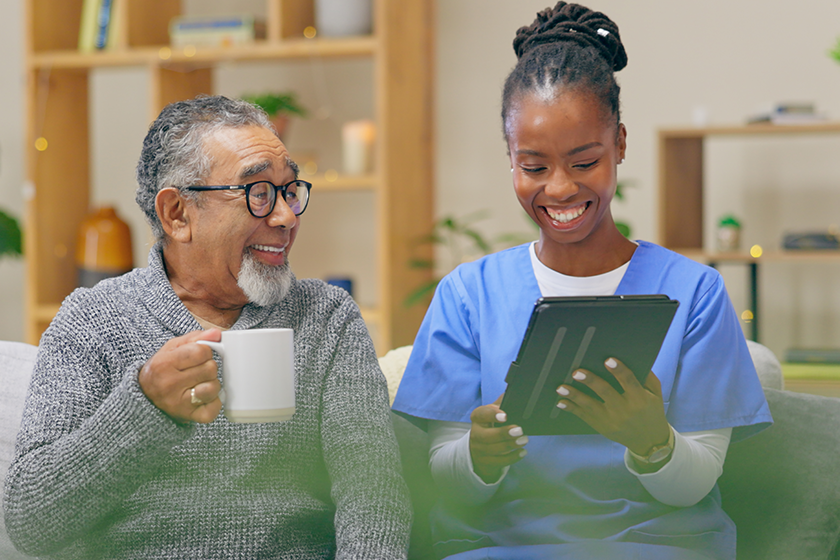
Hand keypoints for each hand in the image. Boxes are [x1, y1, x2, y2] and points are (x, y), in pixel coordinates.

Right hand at [138, 329, 222, 423]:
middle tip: (197, 371)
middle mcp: (169, 384)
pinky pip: (214, 407)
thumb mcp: (172, 348)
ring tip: (199, 383)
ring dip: (212, 384)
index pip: (201, 351)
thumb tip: (216, 334)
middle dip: (208, 367)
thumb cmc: (162, 370)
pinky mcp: (188, 416)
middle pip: (210, 368)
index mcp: (164, 364)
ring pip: (214, 387)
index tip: (198, 356)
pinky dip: (213, 401)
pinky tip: (202, 397)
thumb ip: (195, 338)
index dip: (204, 351)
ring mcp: (179, 403)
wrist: (145, 398)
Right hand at [469, 394, 528, 483]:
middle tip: (520, 430)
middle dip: (504, 433)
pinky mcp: (486, 461)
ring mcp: (479, 449)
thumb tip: (514, 390)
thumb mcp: (494, 412)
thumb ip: (502, 402)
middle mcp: (476, 434)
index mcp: (477, 418)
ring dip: (511, 445)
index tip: (505, 415)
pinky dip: (512, 457)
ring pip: (494, 449)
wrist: (480, 447)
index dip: (491, 414)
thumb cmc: (491, 424)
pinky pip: (499, 461)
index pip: (480, 414)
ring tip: (524, 440)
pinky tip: (522, 452)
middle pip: (487, 436)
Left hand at [555, 358, 669, 456]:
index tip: (608, 360)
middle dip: (591, 381)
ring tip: (561, 387)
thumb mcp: (655, 394)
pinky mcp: (601, 427)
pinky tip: (560, 402)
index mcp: (640, 399)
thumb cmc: (651, 411)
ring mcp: (611, 420)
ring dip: (575, 396)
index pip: (629, 382)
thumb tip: (632, 356)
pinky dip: (572, 409)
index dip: (619, 371)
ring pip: (590, 406)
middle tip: (577, 372)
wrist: (648, 441)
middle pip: (606, 393)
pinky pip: (584, 417)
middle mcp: (625, 410)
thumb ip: (647, 377)